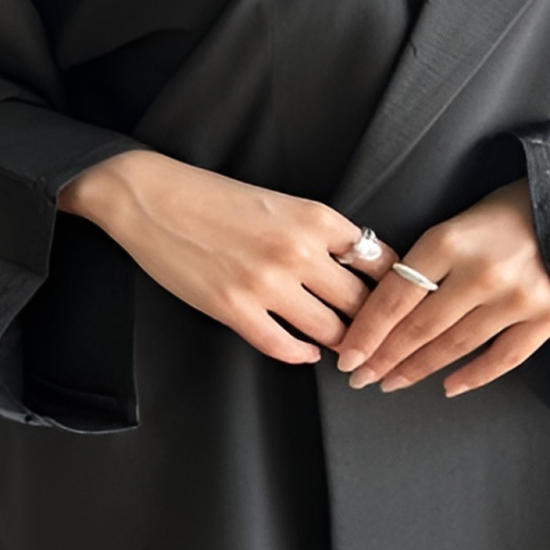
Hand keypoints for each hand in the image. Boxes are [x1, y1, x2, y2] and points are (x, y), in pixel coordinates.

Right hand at [58, 150, 401, 364]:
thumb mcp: (278, 202)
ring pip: (330, 332)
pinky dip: (301, 354)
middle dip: (373, 324)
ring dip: (341, 344)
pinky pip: (284, 347)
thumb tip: (349, 269)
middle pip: (362, 303)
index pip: (380, 261)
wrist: (151, 197)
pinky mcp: (235, 309)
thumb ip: (317, 233)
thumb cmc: (212, 195)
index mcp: (314, 217)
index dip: (394, 287)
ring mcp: (266, 283)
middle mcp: (298, 250)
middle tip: (379, 337)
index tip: (398, 301)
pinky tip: (305, 351)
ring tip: (347, 350)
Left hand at [333, 178, 549, 396]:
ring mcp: (518, 297)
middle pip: (420, 327)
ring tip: (391, 381)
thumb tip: (379, 307)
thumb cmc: (500, 212)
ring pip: (455, 346)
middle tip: (360, 377)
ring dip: (418, 369)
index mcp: (447, 242)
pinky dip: (474, 377)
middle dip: (384, 358)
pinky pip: (504, 358)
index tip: (346, 355)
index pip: (394, 298)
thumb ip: (421, 263)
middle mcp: (481, 273)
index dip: (366, 332)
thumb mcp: (450, 224)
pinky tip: (447, 386)